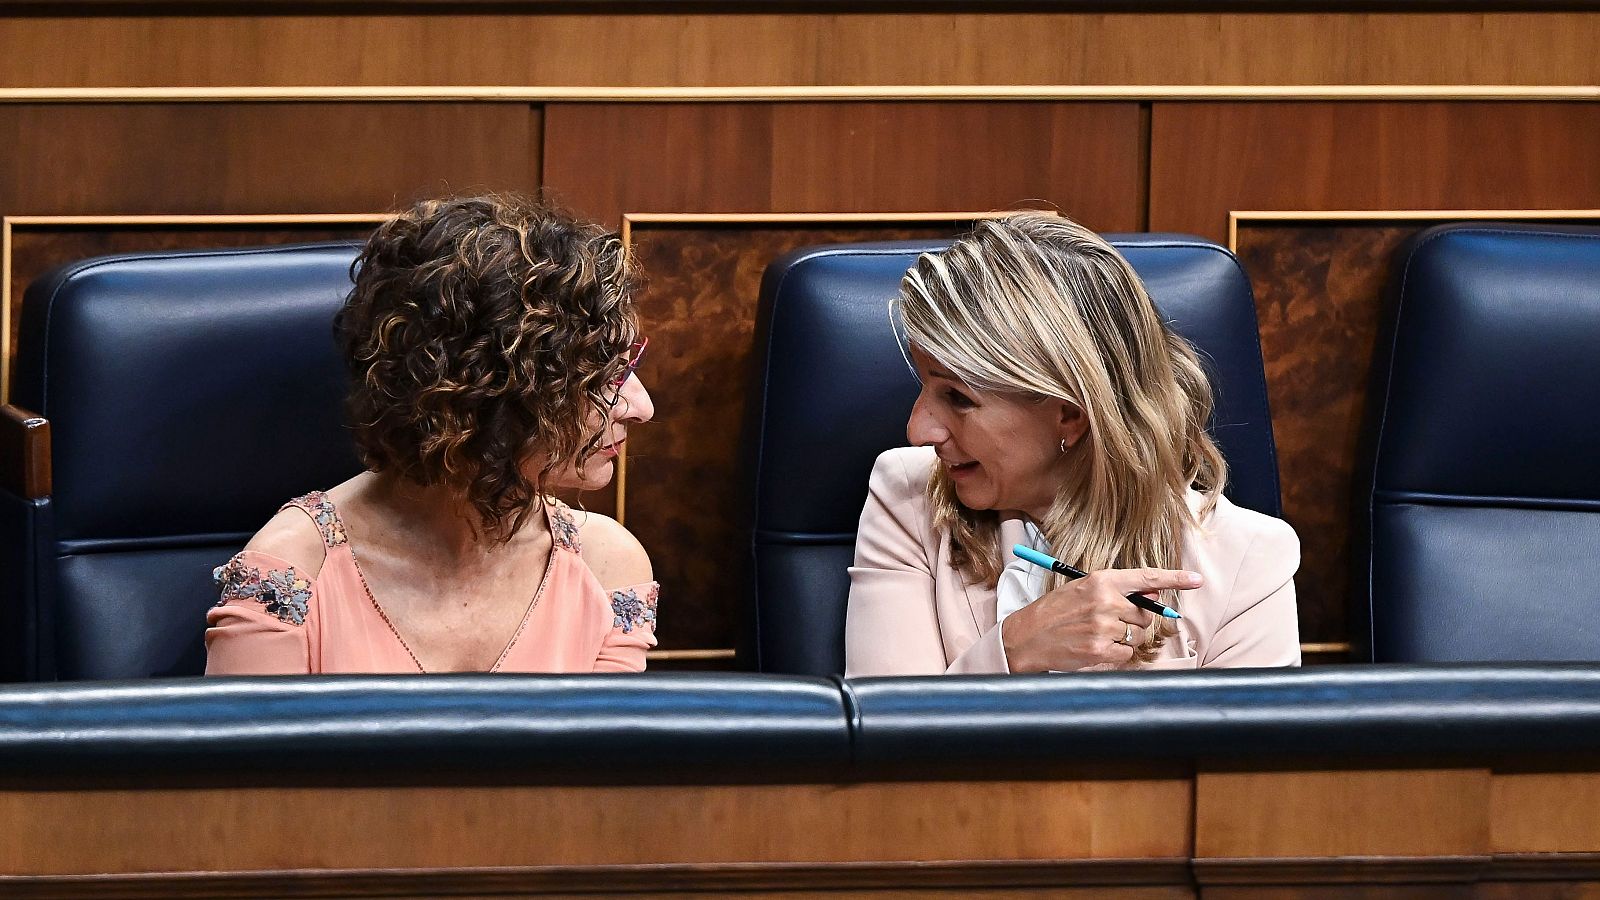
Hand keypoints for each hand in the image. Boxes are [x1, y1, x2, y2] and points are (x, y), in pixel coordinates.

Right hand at [1000, 567, 1202, 671]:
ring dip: (1123, 639)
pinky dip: (1116, 655)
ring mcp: (1104, 627)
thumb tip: (1153, 594)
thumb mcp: (1082, 590)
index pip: (1146, 577)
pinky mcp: (1101, 651)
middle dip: (1133, 621)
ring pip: (1137, 636)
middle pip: (1145, 614)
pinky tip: (1094, 648)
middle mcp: (1106, 601)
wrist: (1025, 638)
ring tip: (1095, 635)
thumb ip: (1118, 591)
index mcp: (1101, 580)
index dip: (1175, 579)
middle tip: (1108, 622)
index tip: (1195, 580)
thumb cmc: (1054, 612)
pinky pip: (1127, 655)